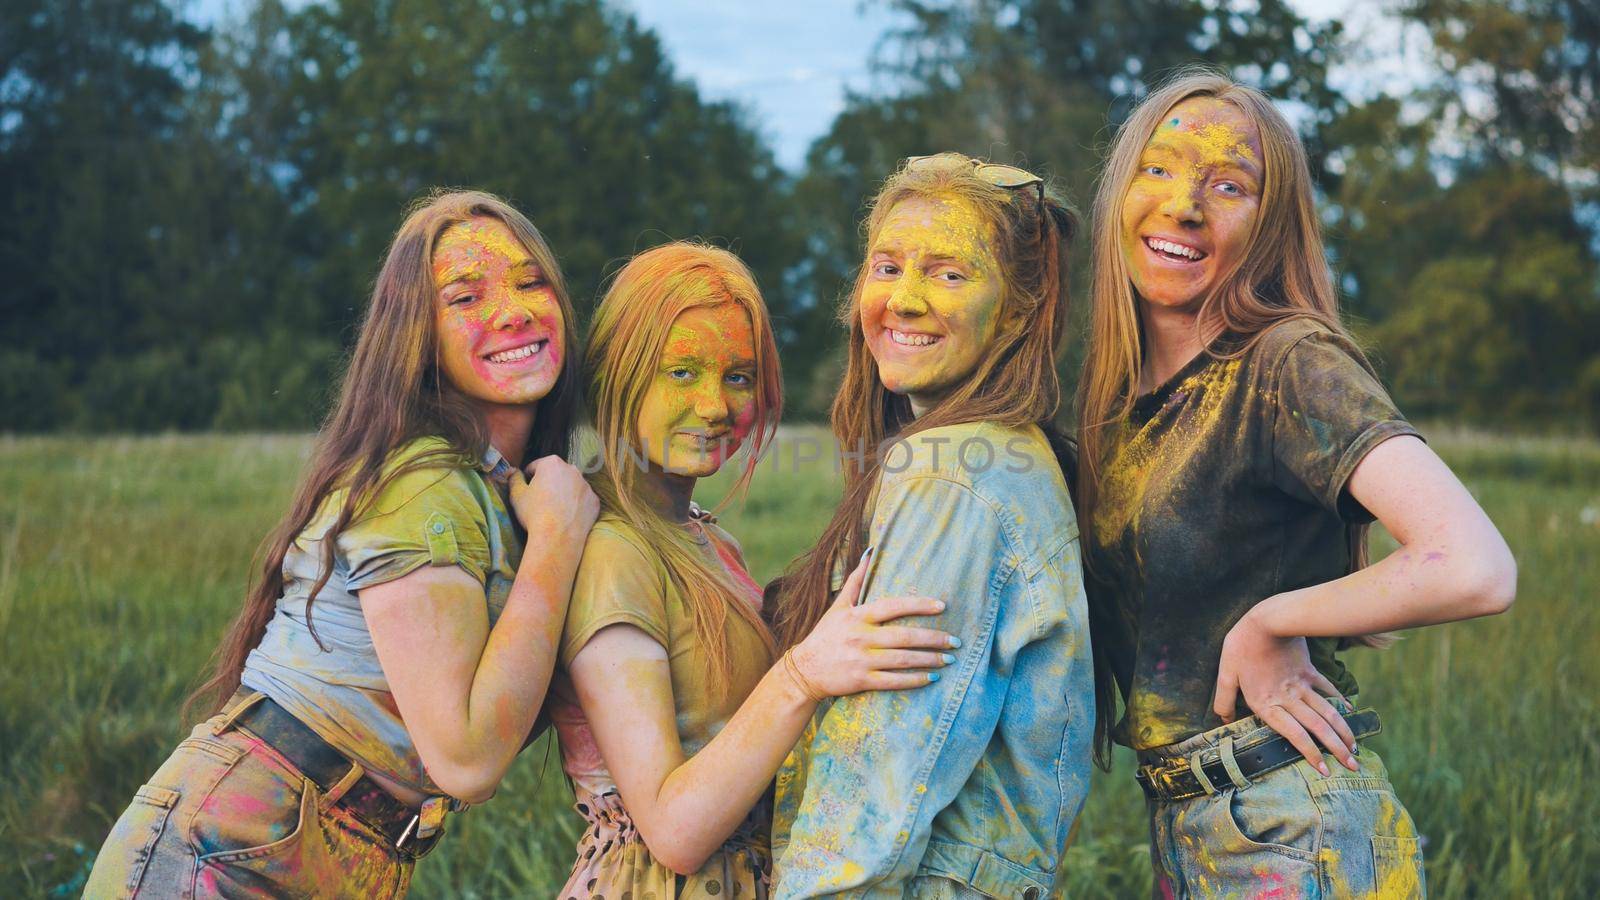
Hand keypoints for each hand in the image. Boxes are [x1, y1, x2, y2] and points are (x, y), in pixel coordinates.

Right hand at [508, 455, 599, 539]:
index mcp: (552, 463)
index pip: (536, 467)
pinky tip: (567, 517)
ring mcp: (586, 485)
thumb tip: (513, 472)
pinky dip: (576, 505)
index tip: (527, 490)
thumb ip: (514, 478)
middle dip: (548, 484)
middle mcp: (572, 470)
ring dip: (564, 494)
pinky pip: (582, 500)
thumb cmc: (534, 514)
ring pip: (571, 486)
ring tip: (554, 511)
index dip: (528, 478)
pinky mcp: (594, 501)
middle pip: (556, 474)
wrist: (557, 538)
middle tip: (540, 501)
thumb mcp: (517, 495)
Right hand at [786, 549, 958, 696]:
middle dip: (934, 639)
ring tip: (949, 660)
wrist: (803, 671)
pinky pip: (894, 681)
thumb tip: (870, 551)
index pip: (893, 606)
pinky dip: (914, 680)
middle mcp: (861, 637)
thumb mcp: (838, 606)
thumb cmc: (825, 635)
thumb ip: (856, 580)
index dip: (918, 605)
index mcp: (858, 616)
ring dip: (930, 660)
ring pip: (903, 660)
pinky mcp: (861, 681)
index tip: (942, 606)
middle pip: (904, 637)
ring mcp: (861, 660)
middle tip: (956, 641)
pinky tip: (931, 679)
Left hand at [1214, 605, 1357, 774]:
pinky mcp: (1309, 670)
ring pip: (1328, 713)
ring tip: (1355, 747)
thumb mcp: (1225, 674)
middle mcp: (1289, 698)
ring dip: (1343, 731)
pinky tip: (1349, 710)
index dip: (1310, 753)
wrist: (1268, 619)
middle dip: (1337, 750)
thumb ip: (1223, 700)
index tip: (1324, 769)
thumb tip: (1223, 720)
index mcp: (1268, 704)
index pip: (1294, 735)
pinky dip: (1339, 701)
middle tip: (1354, 766)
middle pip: (1318, 728)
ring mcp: (1302, 685)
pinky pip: (1327, 689)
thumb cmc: (1242, 646)